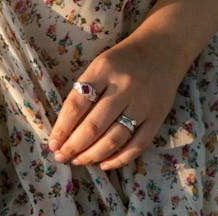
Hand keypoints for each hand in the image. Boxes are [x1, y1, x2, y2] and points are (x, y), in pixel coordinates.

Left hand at [48, 35, 183, 170]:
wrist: (164, 49)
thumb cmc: (124, 62)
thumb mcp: (100, 66)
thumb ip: (85, 92)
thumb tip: (64, 131)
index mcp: (104, 69)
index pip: (77, 104)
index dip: (62, 128)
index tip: (53, 144)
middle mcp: (124, 86)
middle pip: (94, 126)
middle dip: (74, 146)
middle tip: (62, 158)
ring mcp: (143, 104)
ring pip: (114, 139)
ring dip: (93, 155)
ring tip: (79, 161)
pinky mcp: (157, 118)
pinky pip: (137, 146)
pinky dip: (119, 159)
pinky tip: (104, 165)